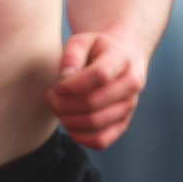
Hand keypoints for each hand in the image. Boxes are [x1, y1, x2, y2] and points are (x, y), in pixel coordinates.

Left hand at [46, 31, 143, 149]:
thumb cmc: (95, 51)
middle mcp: (132, 84)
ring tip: (57, 109)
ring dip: (69, 120)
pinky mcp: (122, 124)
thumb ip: (72, 53)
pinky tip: (68, 124)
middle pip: (94, 102)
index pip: (100, 76)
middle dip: (64, 104)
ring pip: (96, 123)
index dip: (73, 84)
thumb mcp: (82, 41)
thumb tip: (66, 75)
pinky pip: (101, 140)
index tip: (57, 85)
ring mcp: (129, 106)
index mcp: (122, 60)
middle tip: (50, 98)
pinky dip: (80, 137)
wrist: (119, 61)